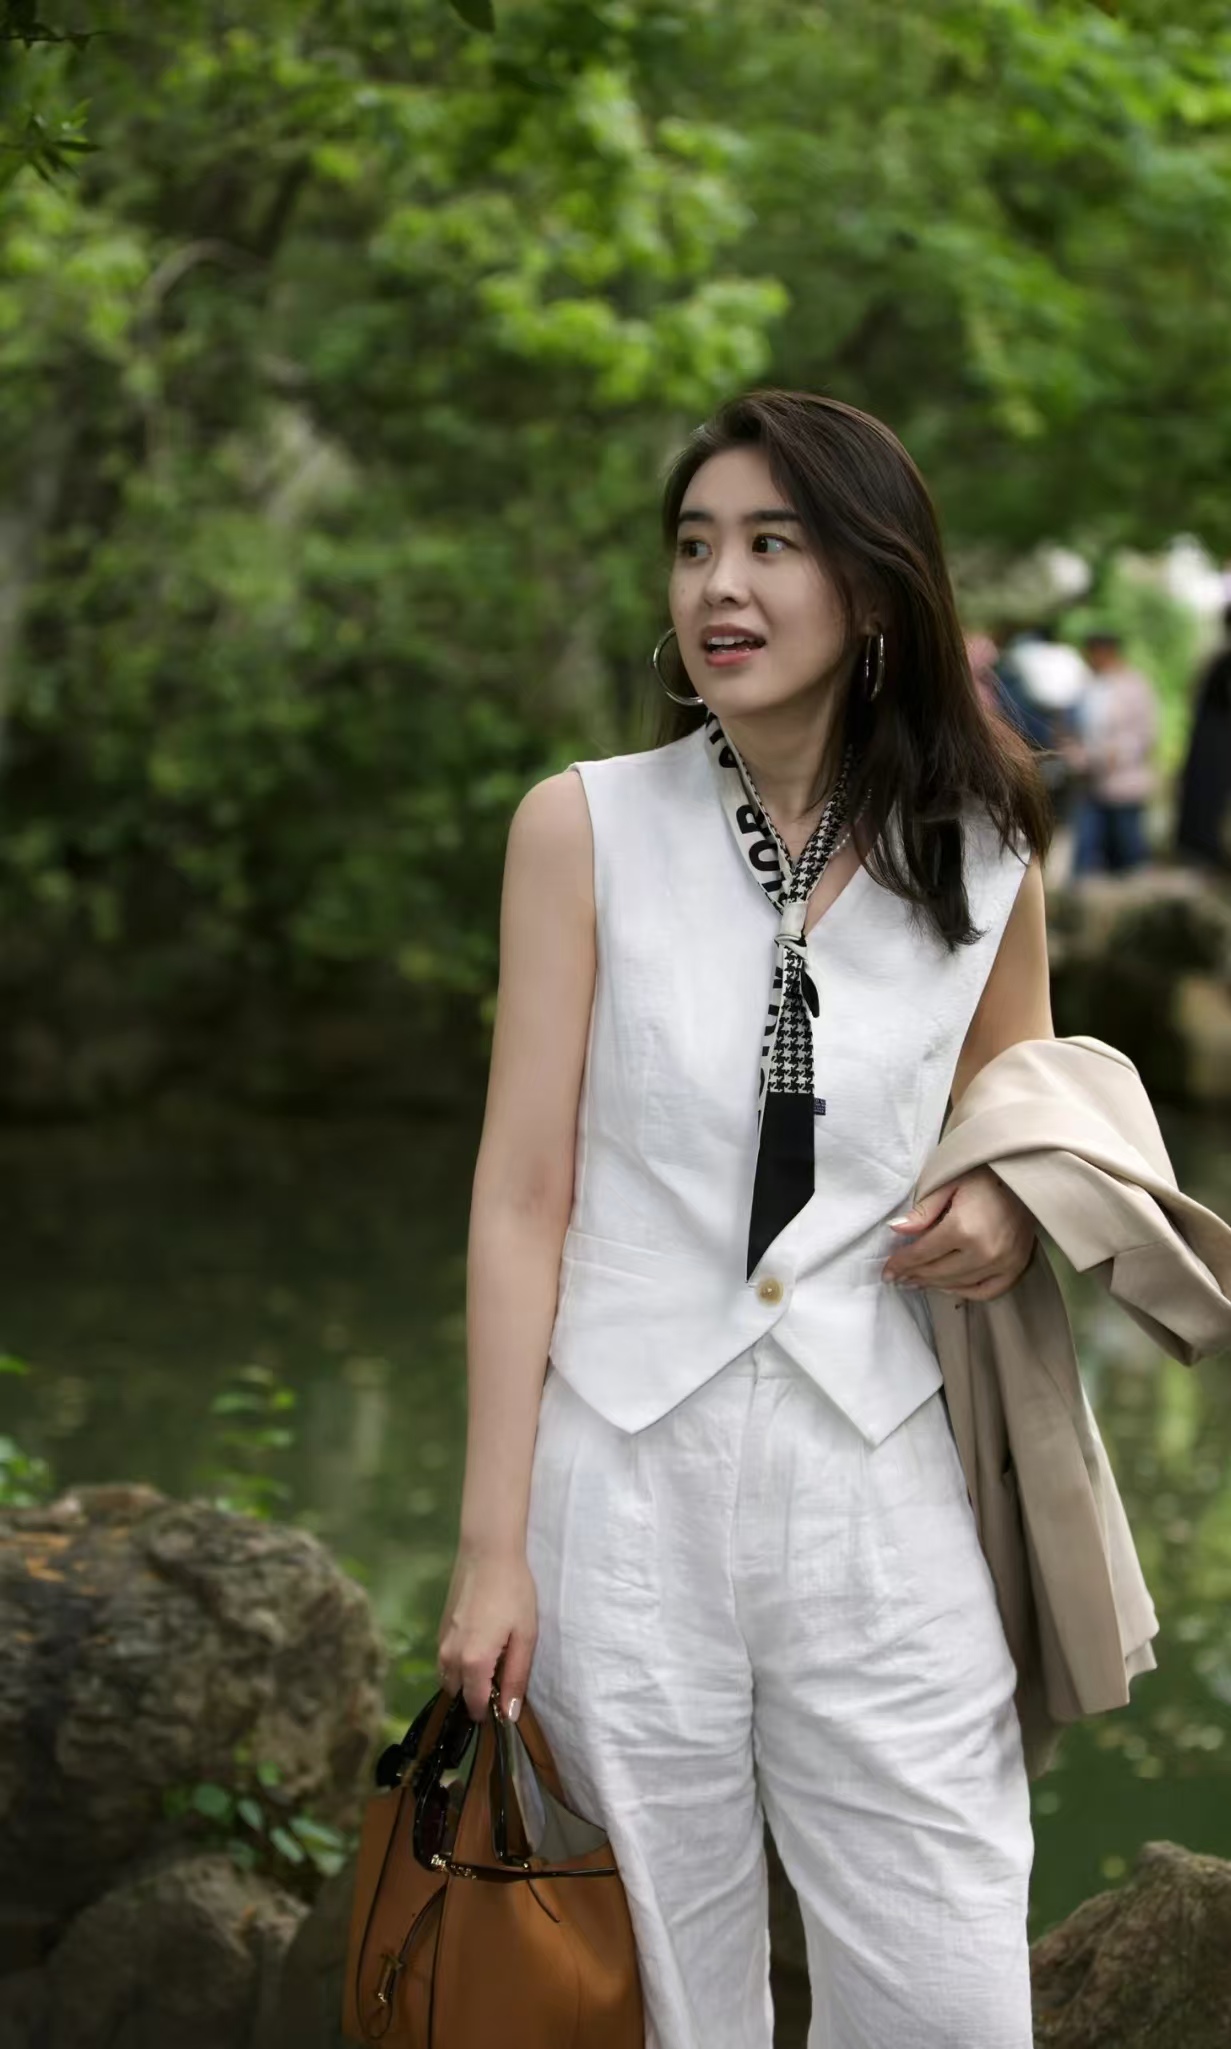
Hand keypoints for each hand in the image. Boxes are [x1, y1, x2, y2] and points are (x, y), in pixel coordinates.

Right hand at [437, 1545, 537, 1721]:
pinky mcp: (440, 1630)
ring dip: (466, 1681)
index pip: (474, 1705)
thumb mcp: (525, 1637)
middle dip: (475, 1697)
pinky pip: (445, 1661)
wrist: (487, 1553)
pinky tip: (480, 1645)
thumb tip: (509, 1714)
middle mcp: (450, 1657)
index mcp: (473, 1663)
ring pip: (448, 1678)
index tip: (504, 1707)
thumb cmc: (513, 1593)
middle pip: (458, 1695)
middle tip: (500, 1680)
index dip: (489, 1712)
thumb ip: (516, 1678)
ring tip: (492, 1662)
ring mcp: (441, 1643)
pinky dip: (459, 1665)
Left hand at [881, 1167, 1034, 1300]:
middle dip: (913, 1276)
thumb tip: (896, 1230)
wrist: (1022, 1177)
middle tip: (897, 1278)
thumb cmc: (984, 1176)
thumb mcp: (948, 1184)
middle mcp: (983, 1251)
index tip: (886, 1272)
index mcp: (962, 1228)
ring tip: (917, 1281)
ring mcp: (1002, 1262)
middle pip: (937, 1272)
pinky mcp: (1016, 1267)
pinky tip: (948, 1286)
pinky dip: (964, 1292)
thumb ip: (923, 1211)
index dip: (900, 1264)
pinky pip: (986, 1291)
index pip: (922, 1254)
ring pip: (958, 1284)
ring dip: (934, 1285)